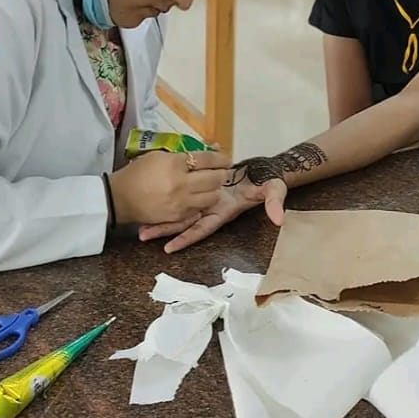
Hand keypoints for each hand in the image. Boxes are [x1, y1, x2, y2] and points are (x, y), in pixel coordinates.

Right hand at [108, 149, 229, 226]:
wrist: (120, 198)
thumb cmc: (138, 173)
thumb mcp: (158, 155)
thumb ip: (182, 154)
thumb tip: (205, 150)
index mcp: (174, 165)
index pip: (206, 159)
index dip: (220, 157)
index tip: (226, 157)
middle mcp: (181, 184)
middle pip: (215, 178)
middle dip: (222, 173)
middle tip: (223, 170)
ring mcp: (181, 202)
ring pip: (212, 196)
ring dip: (215, 189)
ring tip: (211, 184)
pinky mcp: (178, 217)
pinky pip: (200, 209)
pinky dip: (203, 202)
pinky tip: (200, 196)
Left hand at [138, 174, 286, 252]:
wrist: (265, 169)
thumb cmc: (269, 181)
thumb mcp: (274, 190)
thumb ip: (274, 202)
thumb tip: (278, 219)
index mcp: (225, 211)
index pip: (203, 228)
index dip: (187, 237)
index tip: (169, 248)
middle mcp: (212, 208)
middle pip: (185, 222)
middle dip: (165, 229)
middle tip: (142, 235)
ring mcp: (206, 200)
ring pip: (180, 212)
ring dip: (161, 219)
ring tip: (140, 227)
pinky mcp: (202, 189)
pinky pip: (183, 197)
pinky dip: (168, 202)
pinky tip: (152, 205)